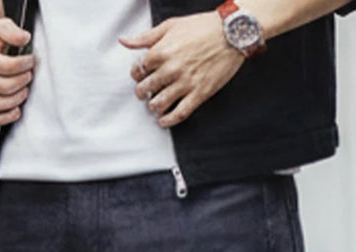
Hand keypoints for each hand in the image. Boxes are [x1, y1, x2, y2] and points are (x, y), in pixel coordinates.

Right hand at [0, 13, 34, 126]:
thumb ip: (11, 30)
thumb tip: (25, 38)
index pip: (6, 67)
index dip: (24, 65)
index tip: (32, 61)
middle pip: (5, 87)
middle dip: (23, 81)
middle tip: (30, 75)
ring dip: (18, 99)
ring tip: (25, 89)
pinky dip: (4, 118)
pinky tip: (17, 110)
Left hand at [120, 13, 243, 128]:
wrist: (231, 33)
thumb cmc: (203, 27)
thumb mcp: (171, 25)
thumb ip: (146, 37)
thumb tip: (124, 41)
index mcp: (161, 51)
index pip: (139, 70)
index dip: (136, 74)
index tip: (140, 76)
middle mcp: (171, 69)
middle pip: (146, 89)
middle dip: (142, 92)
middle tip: (144, 93)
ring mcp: (185, 83)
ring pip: (160, 103)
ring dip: (153, 107)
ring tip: (154, 105)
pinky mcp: (199, 93)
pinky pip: (180, 112)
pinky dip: (169, 120)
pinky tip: (163, 121)